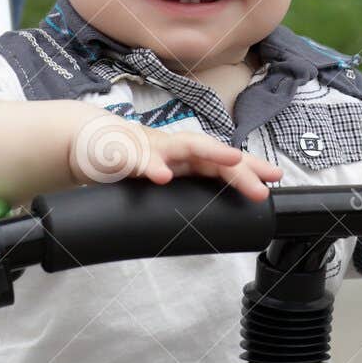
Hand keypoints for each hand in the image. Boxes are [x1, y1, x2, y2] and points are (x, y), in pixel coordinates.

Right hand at [69, 111, 282, 200]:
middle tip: (262, 183)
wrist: (86, 143)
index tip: (275, 178)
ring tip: (230, 160)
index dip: (248, 169)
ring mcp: (150, 148)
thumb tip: (212, 219)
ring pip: (183, 146)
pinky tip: (161, 177)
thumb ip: (184, 192)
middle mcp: (173, 148)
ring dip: (209, 151)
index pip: (223, 161)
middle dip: (239, 166)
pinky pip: (138, 159)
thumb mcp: (163, 178)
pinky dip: (150, 166)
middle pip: (213, 152)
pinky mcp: (122, 154)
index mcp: (185, 157)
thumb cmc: (130, 162)